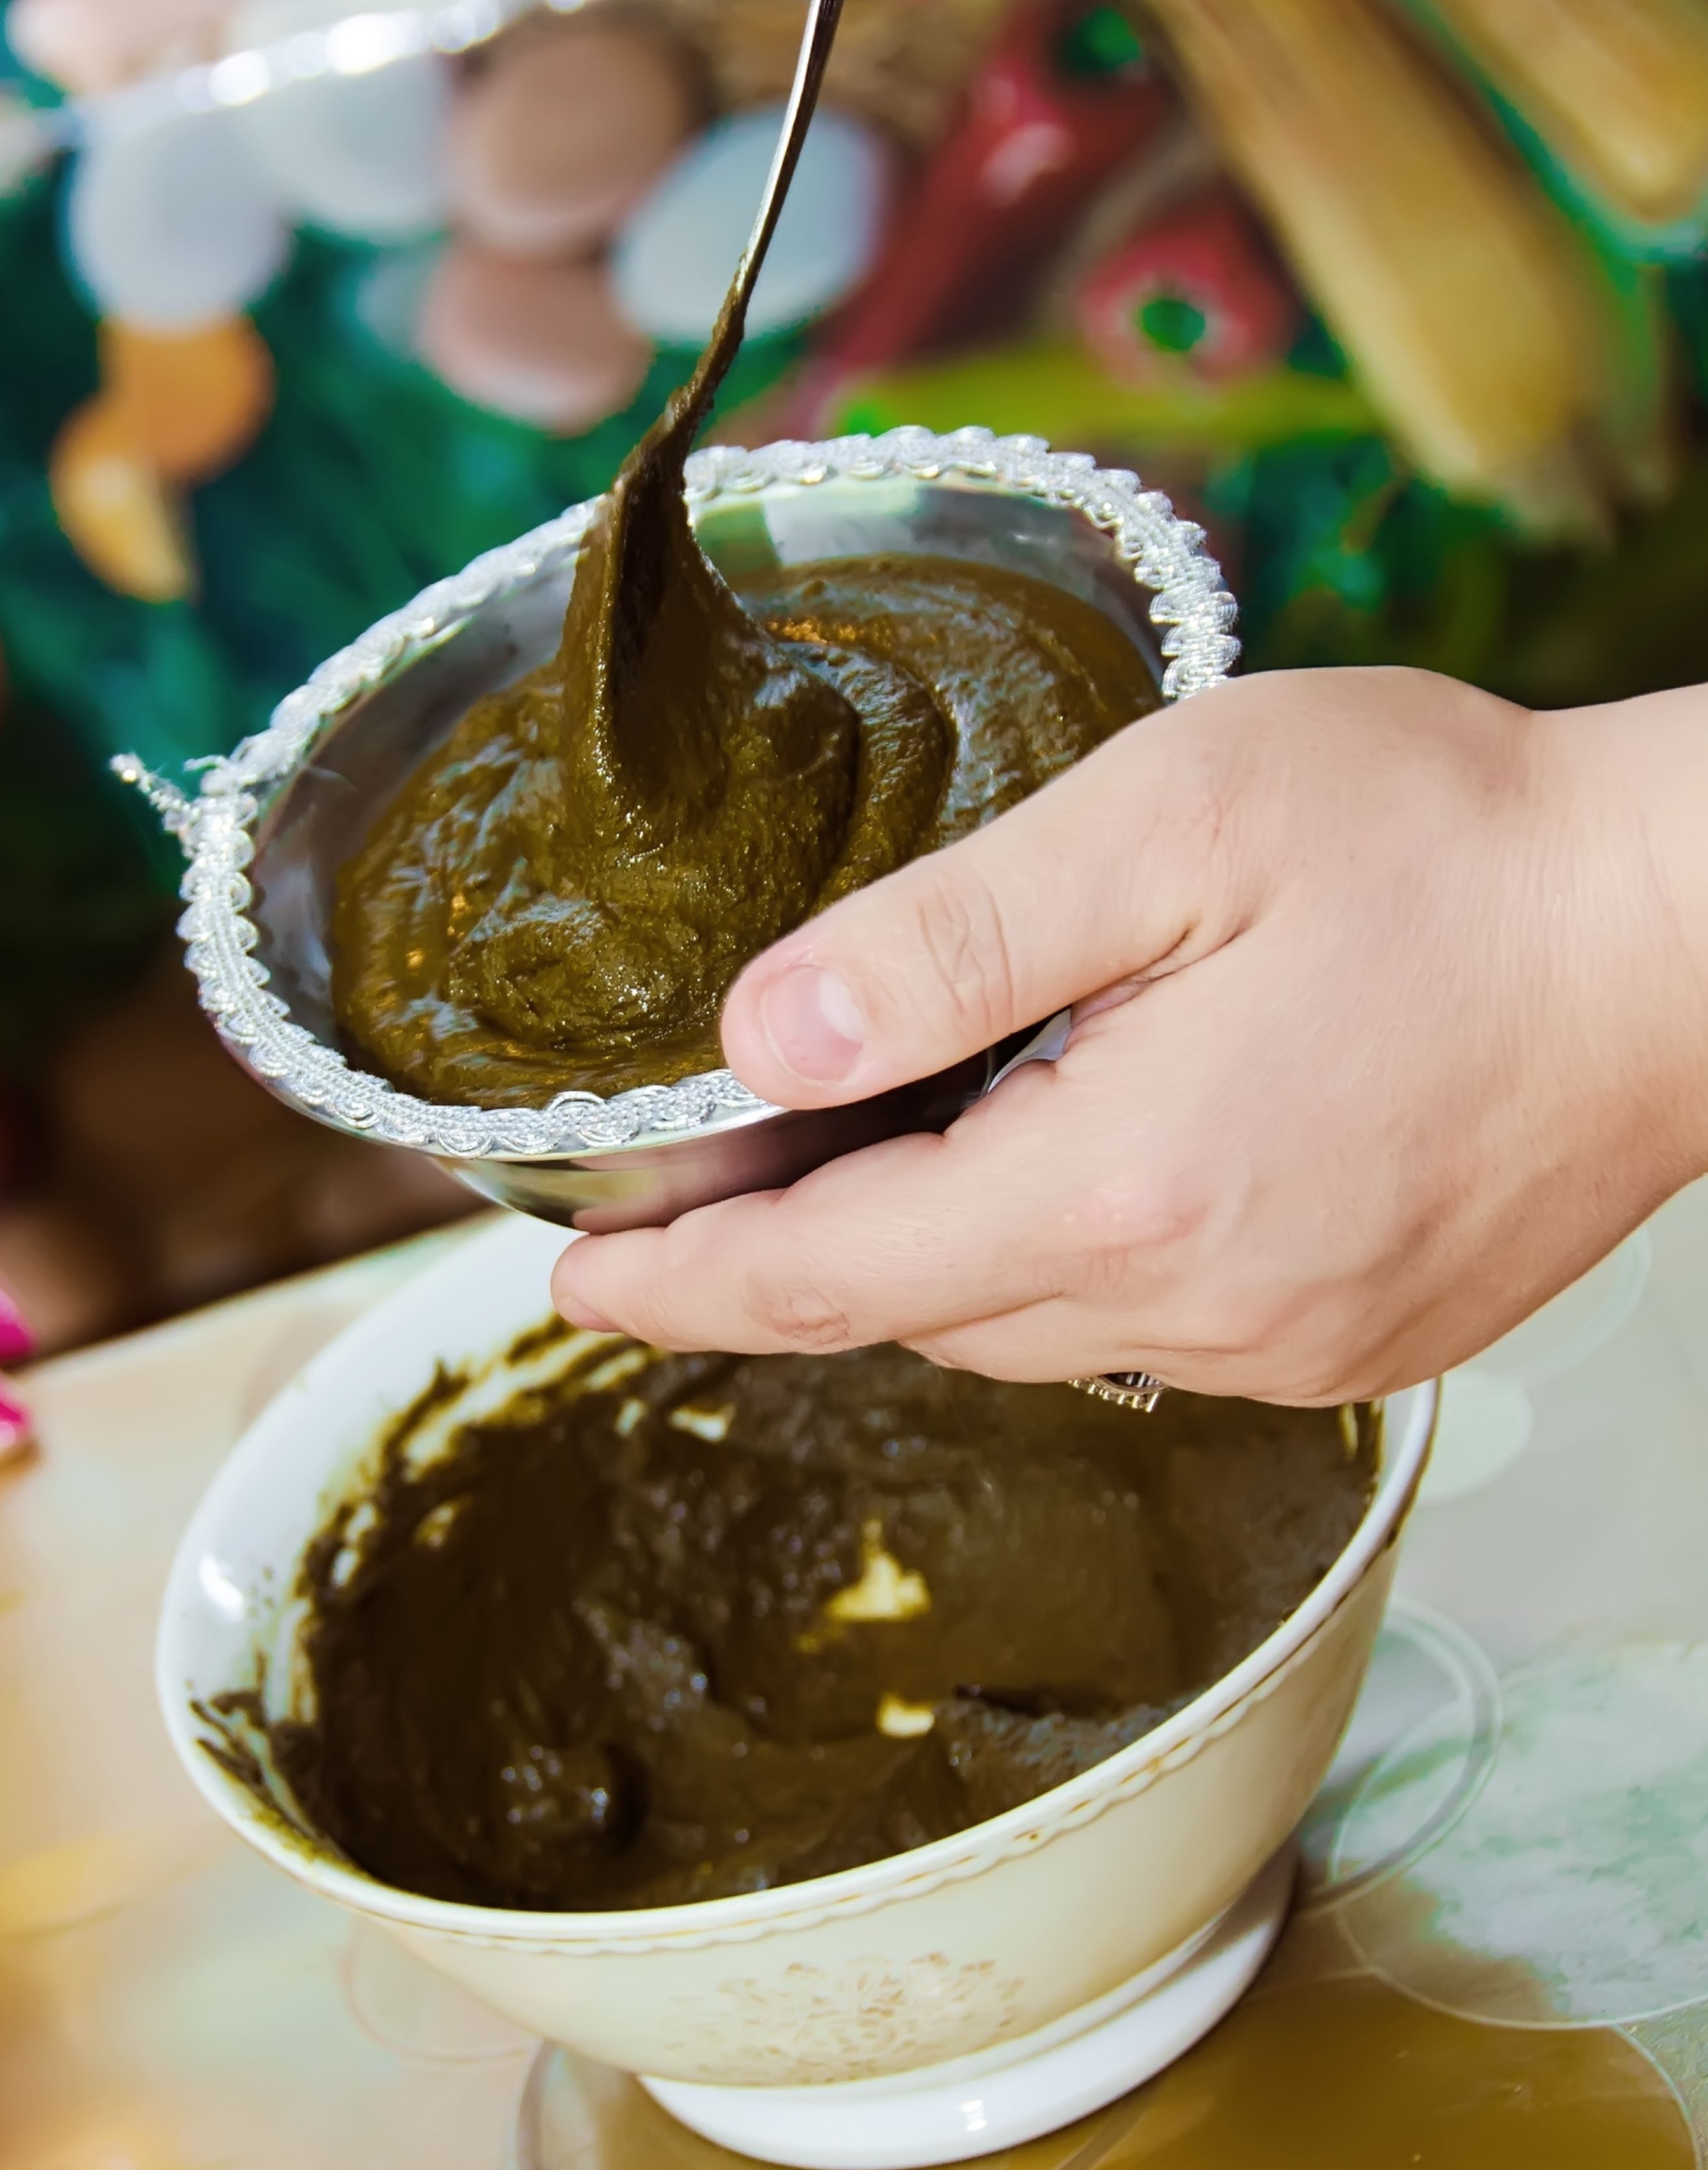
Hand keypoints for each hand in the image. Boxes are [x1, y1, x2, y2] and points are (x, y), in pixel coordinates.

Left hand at [553, 668, 1707, 1401]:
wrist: (1691, 932)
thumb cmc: (1448, 841)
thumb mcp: (1168, 822)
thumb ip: (945, 940)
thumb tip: (757, 1039)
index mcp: (1119, 1189)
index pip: (822, 1279)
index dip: (675, 1285)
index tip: (573, 1283)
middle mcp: (1197, 1311)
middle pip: (912, 1311)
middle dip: (789, 1254)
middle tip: (705, 1171)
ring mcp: (1288, 1347)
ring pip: (1027, 1327)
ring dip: (932, 1247)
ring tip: (886, 1137)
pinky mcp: (1354, 1341)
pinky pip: (1145, 1331)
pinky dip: (1063, 1257)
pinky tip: (1073, 1154)